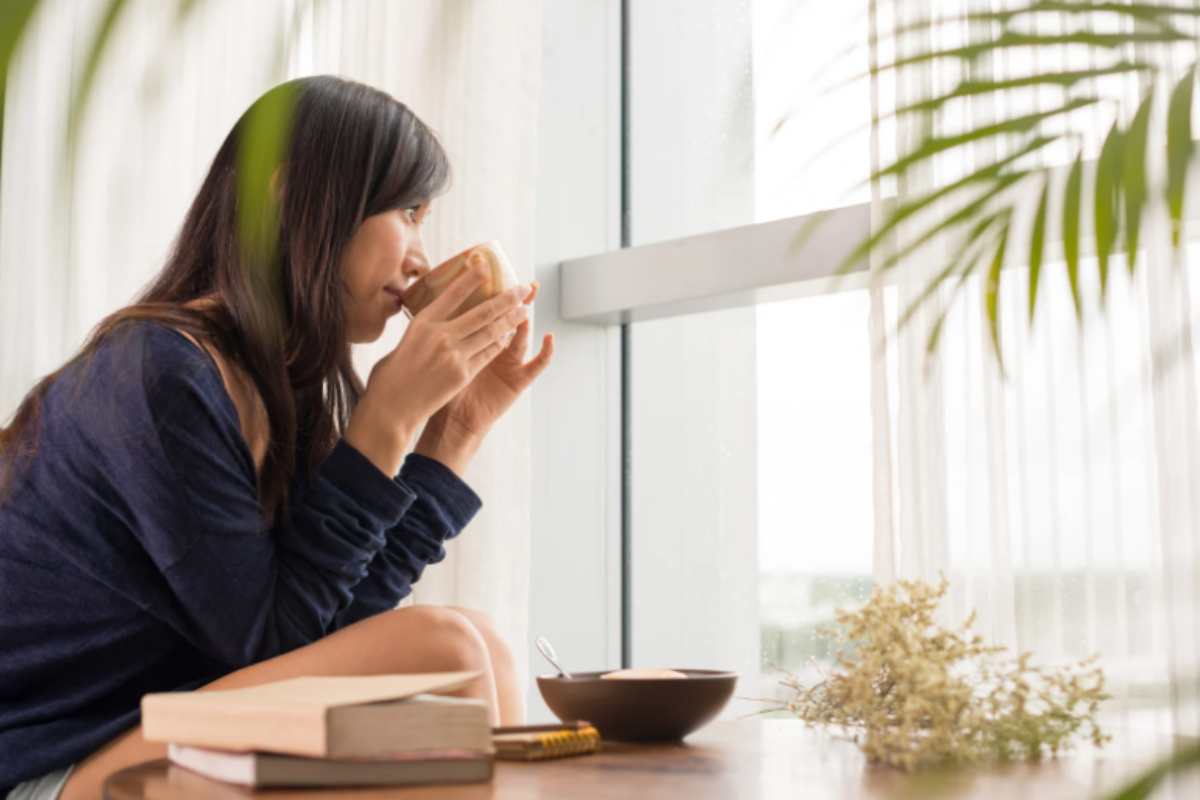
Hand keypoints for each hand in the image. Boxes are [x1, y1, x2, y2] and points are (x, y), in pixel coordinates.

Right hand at [346, 263, 532, 474]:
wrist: (391, 407)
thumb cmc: (392, 375)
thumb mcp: (406, 341)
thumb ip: (425, 331)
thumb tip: (437, 322)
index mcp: (423, 322)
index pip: (453, 293)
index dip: (473, 278)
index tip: (486, 265)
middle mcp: (441, 335)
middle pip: (482, 312)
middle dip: (506, 298)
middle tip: (522, 288)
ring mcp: (454, 355)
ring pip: (491, 332)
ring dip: (511, 320)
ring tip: (524, 310)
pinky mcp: (463, 374)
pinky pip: (488, 354)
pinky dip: (500, 343)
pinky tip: (509, 336)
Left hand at [425, 282, 554, 443]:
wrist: (453, 422)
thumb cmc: (443, 390)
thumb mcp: (440, 358)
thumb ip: (439, 338)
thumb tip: (419, 314)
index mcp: (479, 342)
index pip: (489, 314)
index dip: (494, 296)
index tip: (496, 275)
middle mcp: (499, 351)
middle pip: (509, 320)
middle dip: (516, 301)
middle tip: (523, 282)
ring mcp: (511, 365)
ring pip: (522, 337)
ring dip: (525, 320)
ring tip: (528, 303)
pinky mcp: (519, 381)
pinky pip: (537, 366)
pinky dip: (546, 353)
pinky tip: (550, 338)